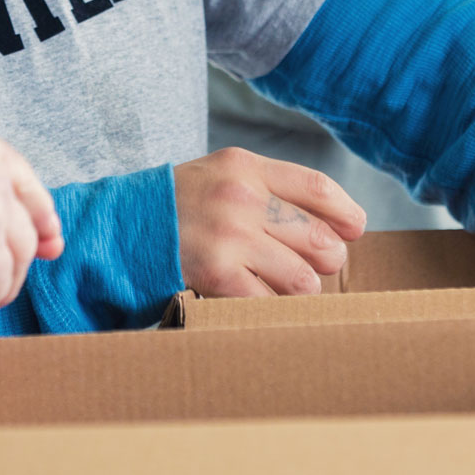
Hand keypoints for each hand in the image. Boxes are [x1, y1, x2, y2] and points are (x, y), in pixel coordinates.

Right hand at [174, 147, 366, 297]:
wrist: (119, 230)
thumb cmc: (179, 206)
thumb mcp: (220, 175)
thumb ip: (272, 189)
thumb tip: (340, 226)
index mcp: (245, 166)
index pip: (318, 187)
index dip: (346, 214)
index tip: (355, 229)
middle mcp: (241, 197)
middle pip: (320, 238)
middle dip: (326, 259)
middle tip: (314, 265)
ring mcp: (229, 237)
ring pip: (303, 279)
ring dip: (300, 289)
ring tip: (282, 285)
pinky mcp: (216, 274)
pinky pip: (270, 303)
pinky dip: (270, 308)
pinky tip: (256, 299)